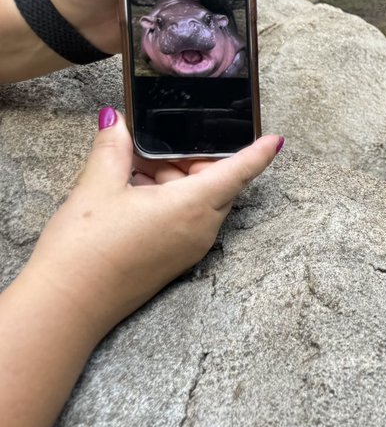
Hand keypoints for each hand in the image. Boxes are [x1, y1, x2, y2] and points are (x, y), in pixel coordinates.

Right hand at [23, 109, 282, 337]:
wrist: (69, 305)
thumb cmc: (85, 249)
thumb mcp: (97, 186)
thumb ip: (114, 148)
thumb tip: (117, 121)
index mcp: (193, 206)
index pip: (239, 172)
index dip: (259, 152)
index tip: (275, 139)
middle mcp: (201, 229)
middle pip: (219, 184)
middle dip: (196, 159)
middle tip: (161, 141)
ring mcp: (191, 248)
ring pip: (201, 201)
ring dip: (178, 179)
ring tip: (135, 165)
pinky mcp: (176, 259)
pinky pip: (188, 220)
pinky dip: (171, 200)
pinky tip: (135, 191)